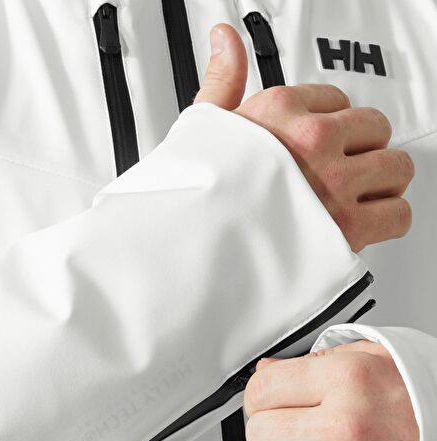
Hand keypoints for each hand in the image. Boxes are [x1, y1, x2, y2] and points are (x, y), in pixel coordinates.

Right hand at [194, 24, 413, 251]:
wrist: (195, 249)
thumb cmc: (199, 197)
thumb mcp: (205, 127)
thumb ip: (225, 80)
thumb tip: (226, 41)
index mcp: (282, 112)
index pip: (336, 99)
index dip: (329, 122)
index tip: (318, 142)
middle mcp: (314, 143)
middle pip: (374, 128)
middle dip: (361, 147)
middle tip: (342, 166)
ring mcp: (334, 185)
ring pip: (395, 168)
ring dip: (381, 180)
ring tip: (359, 191)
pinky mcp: (347, 228)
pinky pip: (398, 215)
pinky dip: (387, 219)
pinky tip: (366, 219)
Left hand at [243, 341, 419, 440]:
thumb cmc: (420, 407)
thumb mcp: (376, 361)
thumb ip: (317, 361)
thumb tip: (264, 371)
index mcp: (349, 380)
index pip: (262, 389)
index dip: (261, 396)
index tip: (271, 403)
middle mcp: (348, 429)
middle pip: (258, 434)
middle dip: (270, 433)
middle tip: (294, 434)